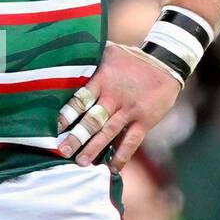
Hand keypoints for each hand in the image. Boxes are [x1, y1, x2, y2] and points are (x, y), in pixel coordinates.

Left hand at [57, 43, 181, 171]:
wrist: (166, 63)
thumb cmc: (131, 58)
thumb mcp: (109, 51)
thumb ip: (89, 58)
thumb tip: (64, 55)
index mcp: (102, 80)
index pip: (80, 99)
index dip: (66, 114)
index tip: (53, 128)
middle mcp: (114, 97)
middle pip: (92, 119)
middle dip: (77, 136)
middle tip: (62, 151)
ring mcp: (129, 110)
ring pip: (109, 132)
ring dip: (94, 148)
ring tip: (81, 162)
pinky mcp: (144, 121)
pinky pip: (132, 141)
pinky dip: (122, 155)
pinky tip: (112, 168)